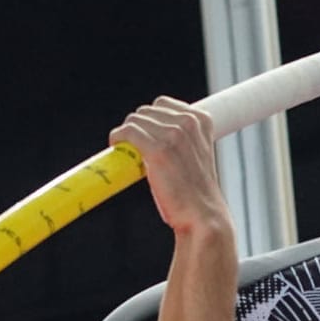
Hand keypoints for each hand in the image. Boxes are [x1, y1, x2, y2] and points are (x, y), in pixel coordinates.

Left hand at [109, 97, 231, 233]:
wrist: (202, 216)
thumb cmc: (196, 192)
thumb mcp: (197, 154)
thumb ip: (182, 138)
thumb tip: (152, 132)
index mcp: (201, 121)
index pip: (163, 104)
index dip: (150, 121)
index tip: (146, 136)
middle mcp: (188, 123)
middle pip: (146, 111)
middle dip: (138, 128)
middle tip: (136, 149)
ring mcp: (173, 135)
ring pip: (134, 120)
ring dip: (127, 135)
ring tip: (130, 154)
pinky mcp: (158, 150)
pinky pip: (127, 132)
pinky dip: (118, 138)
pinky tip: (117, 147)